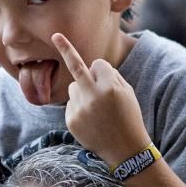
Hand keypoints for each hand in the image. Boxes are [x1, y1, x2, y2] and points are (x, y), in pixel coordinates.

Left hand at [52, 33, 150, 166]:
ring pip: (73, 87)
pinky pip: (70, 104)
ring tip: (97, 110)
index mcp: (110, 87)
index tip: (98, 65)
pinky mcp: (71, 120)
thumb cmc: (129, 118)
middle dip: (66, 49)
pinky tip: (91, 120)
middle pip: (76, 67)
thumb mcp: (128, 93)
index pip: (99, 64)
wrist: (126, 151)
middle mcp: (93, 95)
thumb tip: (91, 66)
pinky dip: (79, 107)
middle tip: (55, 35)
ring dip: (82, 91)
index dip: (104, 70)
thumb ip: (111, 76)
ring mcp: (80, 108)